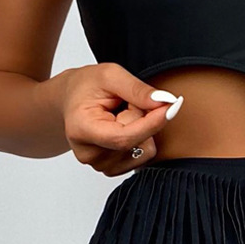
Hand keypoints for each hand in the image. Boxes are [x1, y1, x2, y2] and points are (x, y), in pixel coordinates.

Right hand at [61, 62, 183, 175]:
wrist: (72, 99)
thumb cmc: (87, 85)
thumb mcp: (111, 75)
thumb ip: (137, 89)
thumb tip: (164, 102)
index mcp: (82, 130)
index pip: (124, 137)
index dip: (151, 123)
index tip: (171, 106)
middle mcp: (89, 154)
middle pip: (137, 142)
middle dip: (144, 117)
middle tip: (128, 101)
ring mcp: (100, 164)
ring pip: (144, 150)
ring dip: (142, 128)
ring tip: (122, 114)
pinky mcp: (113, 168)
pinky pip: (144, 156)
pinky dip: (142, 139)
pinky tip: (124, 126)